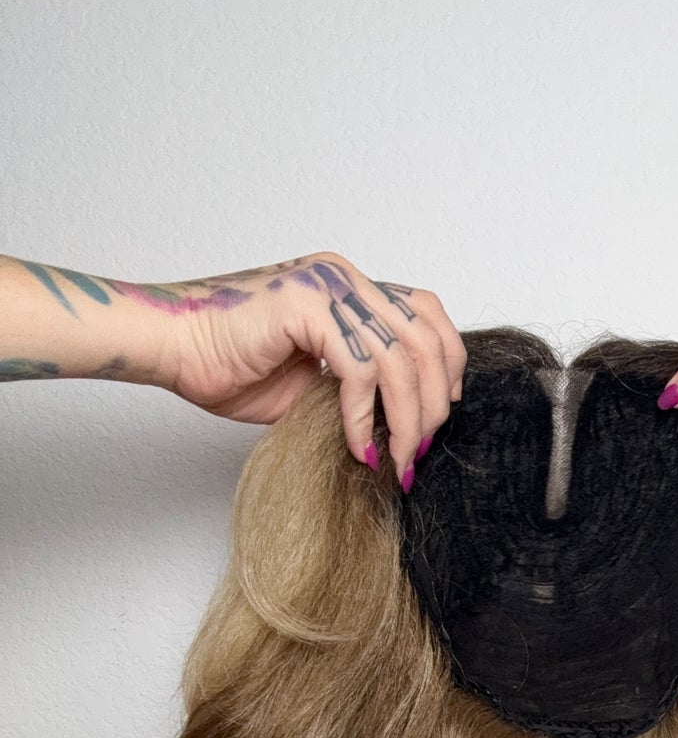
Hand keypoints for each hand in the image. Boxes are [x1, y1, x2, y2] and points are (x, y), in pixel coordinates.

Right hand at [153, 251, 467, 483]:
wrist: (170, 348)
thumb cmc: (227, 365)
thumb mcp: (311, 383)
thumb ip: (358, 389)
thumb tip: (400, 425)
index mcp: (348, 286)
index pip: (425, 314)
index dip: (447, 363)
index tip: (441, 410)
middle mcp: (344, 278)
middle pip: (425, 338)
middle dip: (432, 403)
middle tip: (418, 451)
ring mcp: (327, 286)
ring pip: (400, 359)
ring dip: (405, 419)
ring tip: (396, 460)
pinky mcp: (309, 308)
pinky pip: (359, 370)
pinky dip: (363, 417)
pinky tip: (356, 446)